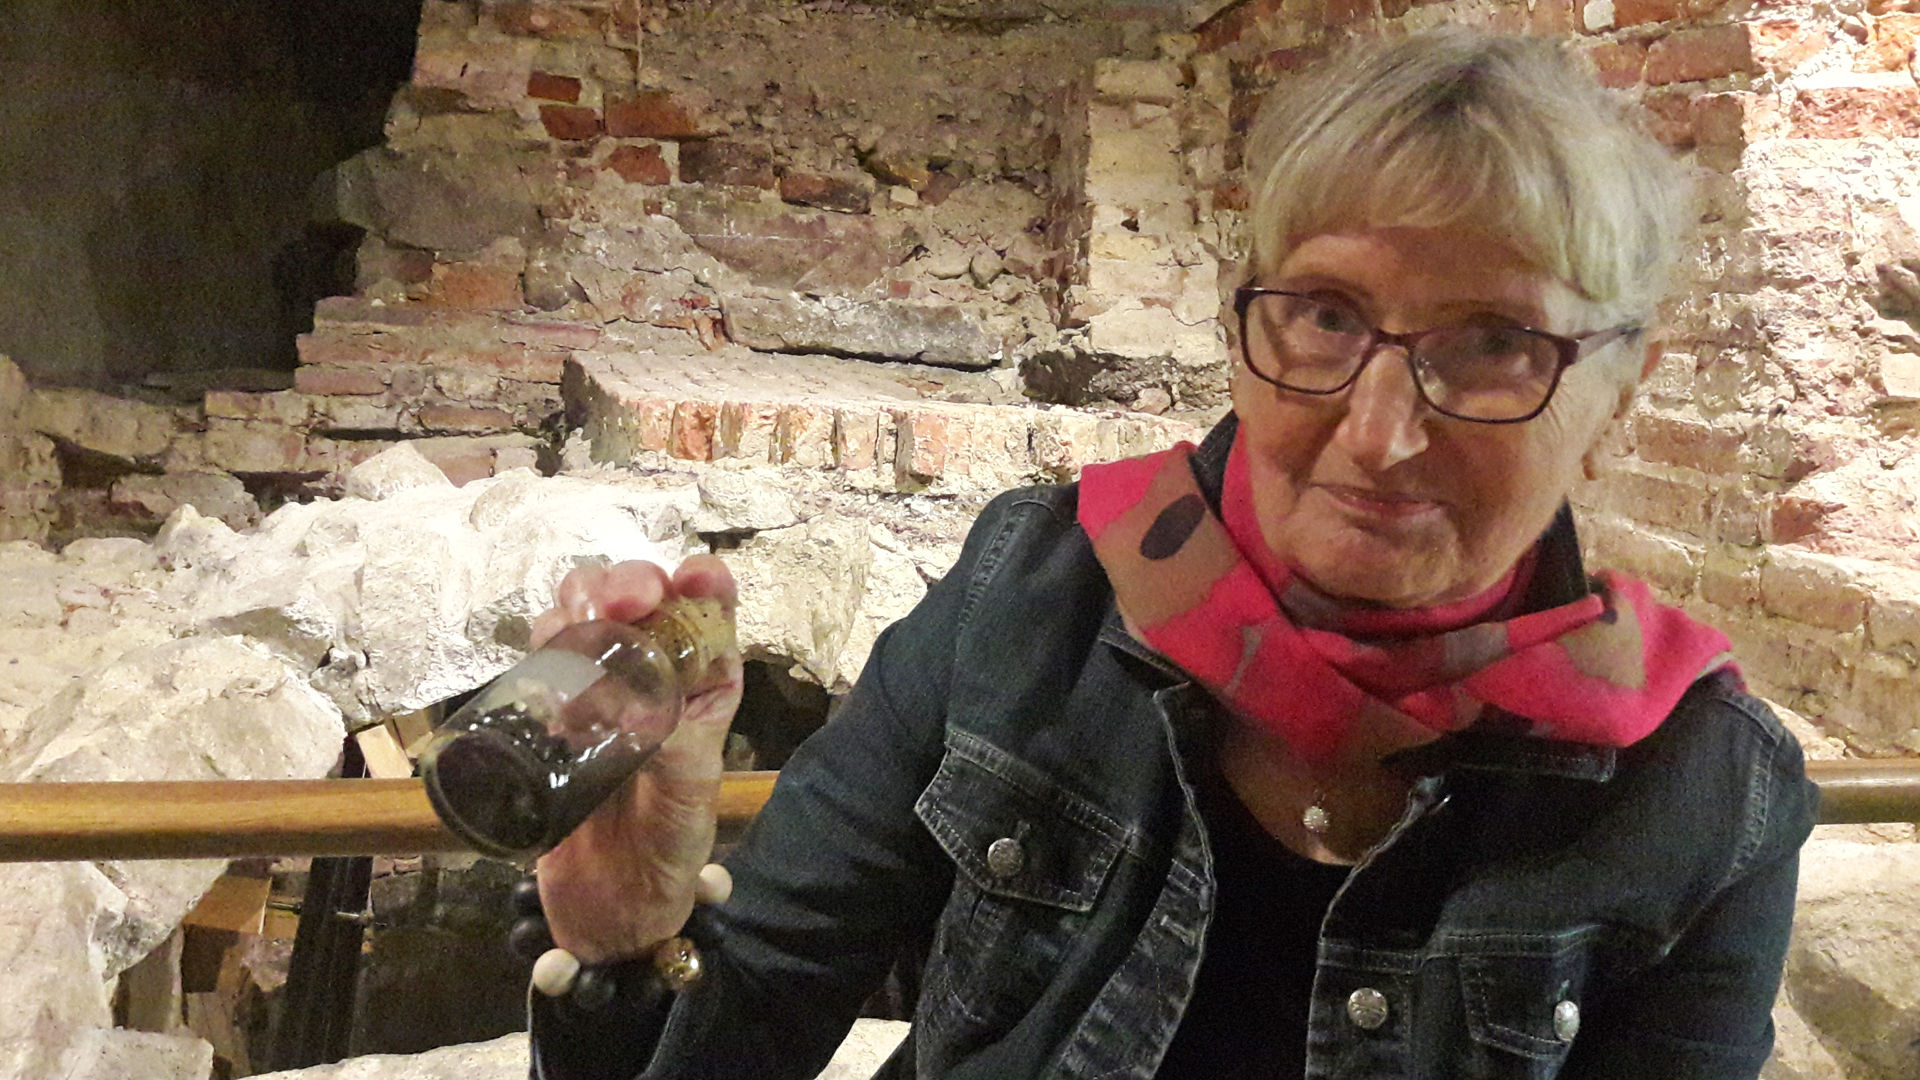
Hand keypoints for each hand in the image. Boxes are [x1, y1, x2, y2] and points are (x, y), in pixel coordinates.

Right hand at [529, 556, 743, 964]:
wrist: (613, 905)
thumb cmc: (670, 845)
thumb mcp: (692, 786)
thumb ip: (675, 738)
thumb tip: (634, 697)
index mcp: (706, 680)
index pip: (710, 607)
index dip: (700, 579)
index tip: (688, 578)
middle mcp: (656, 673)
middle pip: (638, 595)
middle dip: (626, 583)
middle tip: (616, 605)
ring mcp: (601, 687)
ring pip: (584, 614)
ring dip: (576, 606)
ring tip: (574, 635)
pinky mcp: (553, 709)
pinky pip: (544, 657)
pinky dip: (542, 646)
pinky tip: (547, 667)